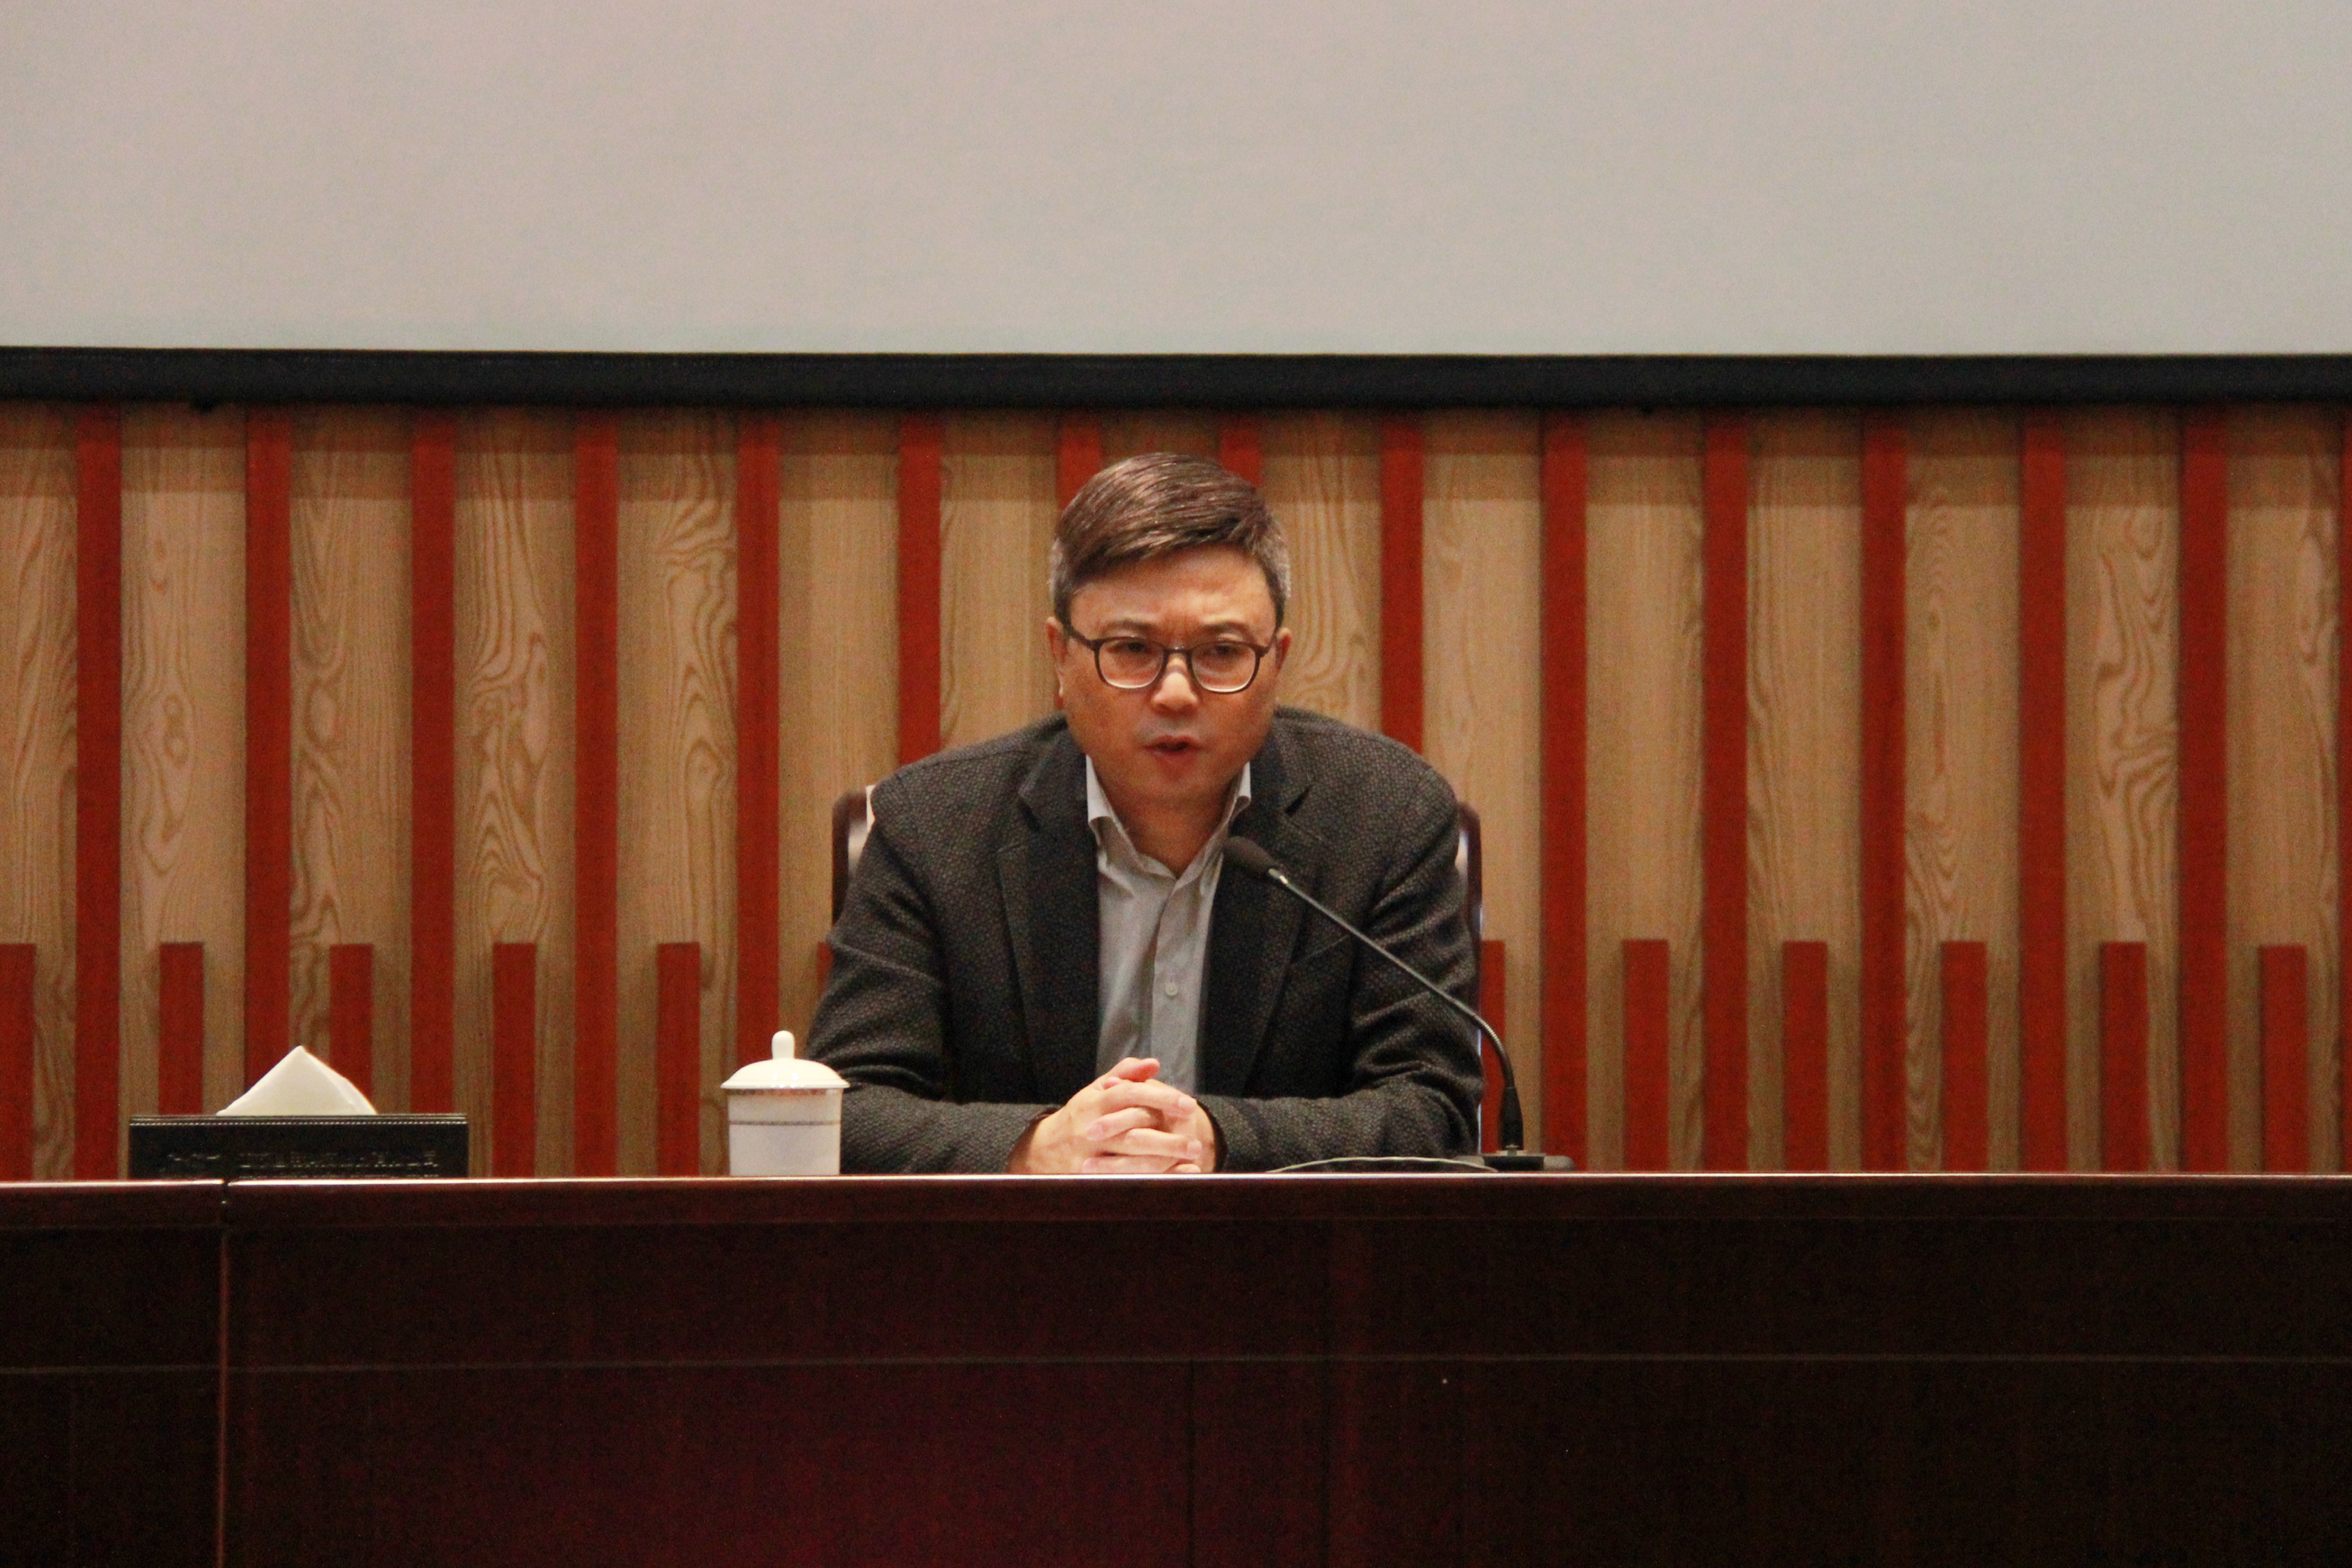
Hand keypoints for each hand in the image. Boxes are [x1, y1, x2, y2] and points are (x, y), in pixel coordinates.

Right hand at [1007, 1057, 1219, 1173]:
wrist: (1043, 1147)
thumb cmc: (1081, 1114)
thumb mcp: (1097, 1089)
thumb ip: (1125, 1074)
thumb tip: (1153, 1064)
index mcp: (1096, 1102)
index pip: (1132, 1096)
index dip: (1161, 1099)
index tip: (1189, 1105)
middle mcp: (1092, 1129)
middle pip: (1133, 1134)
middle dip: (1167, 1140)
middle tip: (1197, 1143)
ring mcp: (1089, 1156)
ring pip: (1129, 1162)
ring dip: (1163, 1163)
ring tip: (1193, 1161)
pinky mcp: (1089, 1178)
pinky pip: (1125, 1180)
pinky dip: (1152, 1181)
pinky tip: (1175, 1179)